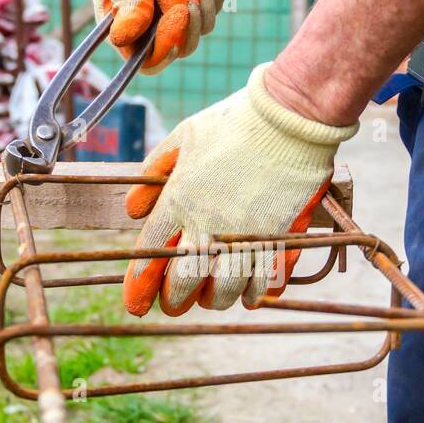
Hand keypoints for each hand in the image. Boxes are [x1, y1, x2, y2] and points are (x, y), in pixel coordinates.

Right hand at [87, 0, 224, 73]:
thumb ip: (127, 5)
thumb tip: (122, 39)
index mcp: (133, 38)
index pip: (154, 61)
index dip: (171, 41)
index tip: (180, 9)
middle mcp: (159, 36)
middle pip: (187, 43)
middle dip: (182, 0)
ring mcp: (185, 21)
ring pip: (207, 18)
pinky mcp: (205, 0)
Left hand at [122, 64, 359, 315]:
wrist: (289, 117)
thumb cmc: (233, 122)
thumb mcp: (182, 137)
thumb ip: (154, 172)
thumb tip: (133, 209)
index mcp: (179, 200)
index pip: (150, 255)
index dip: (139, 285)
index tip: (135, 303)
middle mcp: (209, 224)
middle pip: (183, 282)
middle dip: (174, 300)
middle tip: (173, 304)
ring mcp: (245, 235)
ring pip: (223, 290)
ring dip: (213, 300)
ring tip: (210, 298)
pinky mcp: (277, 238)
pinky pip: (263, 282)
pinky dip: (253, 293)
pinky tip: (248, 294)